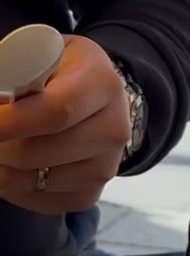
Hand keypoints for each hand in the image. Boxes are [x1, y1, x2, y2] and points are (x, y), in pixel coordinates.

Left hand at [0, 36, 129, 213]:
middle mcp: (113, 129)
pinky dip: (14, 187)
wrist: (99, 100)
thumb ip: (16, 70)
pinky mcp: (89, 193)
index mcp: (102, 84)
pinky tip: (14, 165)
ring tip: (1, 146)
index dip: (11, 122)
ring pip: (32, 180)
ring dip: (2, 167)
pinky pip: (38, 200)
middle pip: (37, 152)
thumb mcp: (44, 54)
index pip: (57, 111)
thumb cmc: (63, 73)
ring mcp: (105, 167)